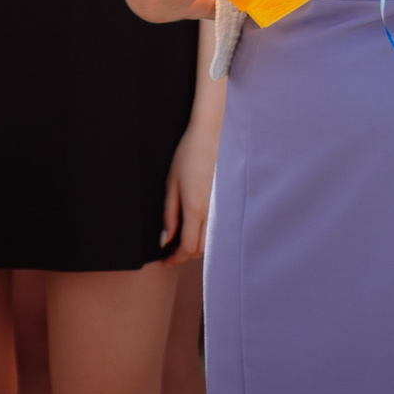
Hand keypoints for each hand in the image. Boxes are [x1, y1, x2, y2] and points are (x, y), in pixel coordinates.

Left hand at [161, 111, 220, 263]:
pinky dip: (208, 236)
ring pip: (212, 242)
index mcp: (195, 208)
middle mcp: (212, 212)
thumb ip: (169, 214)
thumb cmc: (189, 154)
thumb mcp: (171, 183)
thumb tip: (165, 240)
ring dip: (197, 247)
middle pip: (200, 249)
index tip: (165, 260)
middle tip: (171, 252)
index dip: (175, 258)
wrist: (214, 134)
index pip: (187, 247)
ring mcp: (223, 207)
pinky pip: (219, 229)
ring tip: (183, 240)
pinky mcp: (229, 201)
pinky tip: (198, 229)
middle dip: (184, 255)